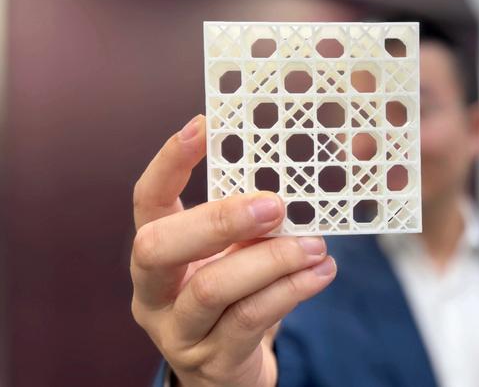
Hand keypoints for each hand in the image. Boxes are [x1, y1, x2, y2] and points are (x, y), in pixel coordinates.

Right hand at [130, 115, 336, 385]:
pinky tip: (321, 272)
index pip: (147, 201)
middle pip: (159, 247)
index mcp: (155, 255)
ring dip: (271, 259)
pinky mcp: (214, 360)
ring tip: (315, 245)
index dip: (169, 163)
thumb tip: (286, 185)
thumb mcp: (228, 256)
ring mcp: (178, 330)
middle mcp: (153, 292)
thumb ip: (243, 226)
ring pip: (212, 287)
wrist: (228, 372)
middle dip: (218, 219)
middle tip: (275, 205)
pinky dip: (292, 289)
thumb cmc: (231, 299)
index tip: (201, 125)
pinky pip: (251, 318)